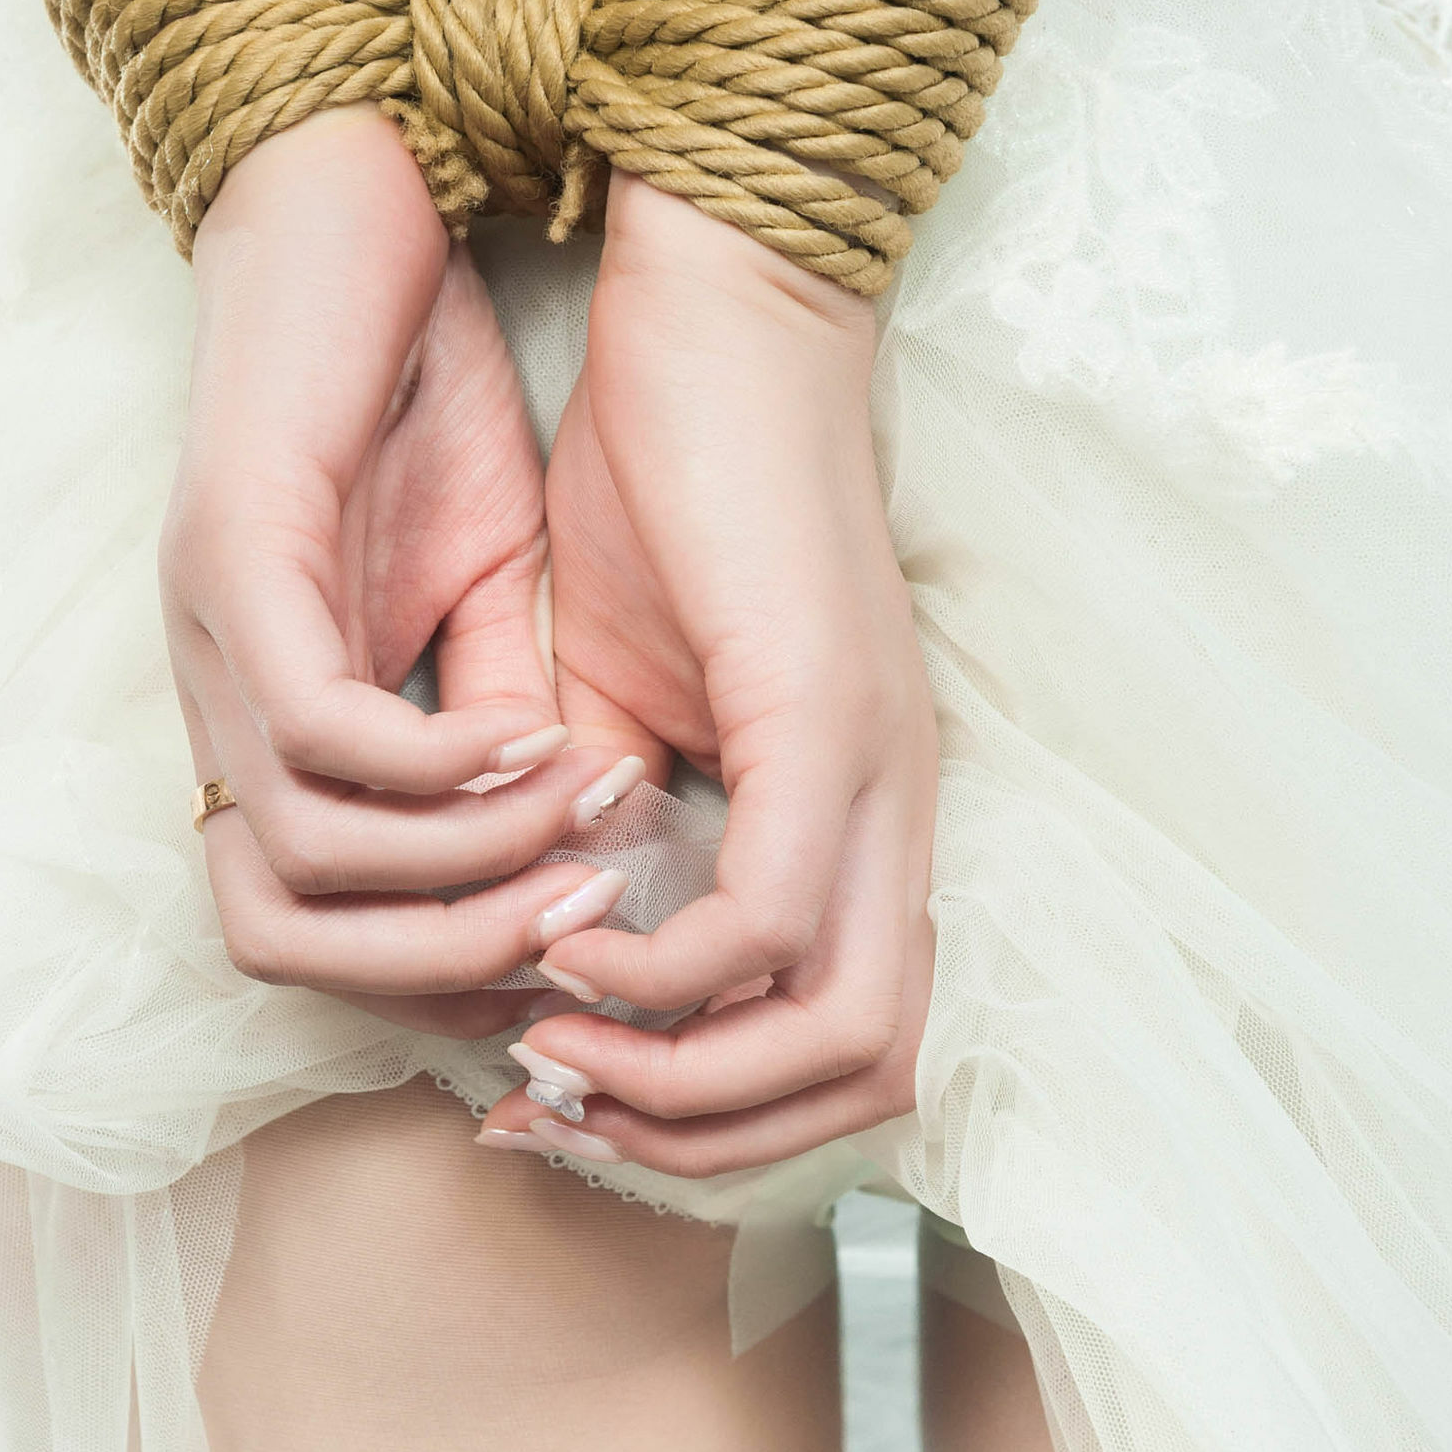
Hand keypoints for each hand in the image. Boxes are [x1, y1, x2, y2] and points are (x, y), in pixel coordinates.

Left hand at [161, 109, 642, 1038]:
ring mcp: (210, 629)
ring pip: (296, 855)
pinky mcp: (230, 551)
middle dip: (442, 965)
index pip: (306, 928)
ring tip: (591, 832)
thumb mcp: (498, 585)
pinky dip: (435, 767)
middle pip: (272, 934)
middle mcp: (212, 695)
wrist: (363, 198)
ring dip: (461, 873)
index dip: (438, 972)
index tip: (575, 958)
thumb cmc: (424, 389)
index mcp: (266, 717)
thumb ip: (511, 714)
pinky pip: (314, 728)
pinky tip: (540, 740)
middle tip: (586, 935)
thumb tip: (572, 848)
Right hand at [482, 172, 937, 1173]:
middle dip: (700, 1138)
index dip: (708, 1113)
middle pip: (873, 1076)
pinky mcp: (827, 716)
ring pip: (848, 1035)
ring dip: (685, 1082)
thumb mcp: (609, 690)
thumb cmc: (663, 484)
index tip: (557, 1092)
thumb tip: (559, 941)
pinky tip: (568, 933)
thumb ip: (601, 822)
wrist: (711, 313)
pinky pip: (770, 920)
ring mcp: (878, 772)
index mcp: (856, 812)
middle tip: (556, 1103)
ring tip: (556, 1043)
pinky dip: (667, 973)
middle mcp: (896, 813)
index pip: (847, 1045)